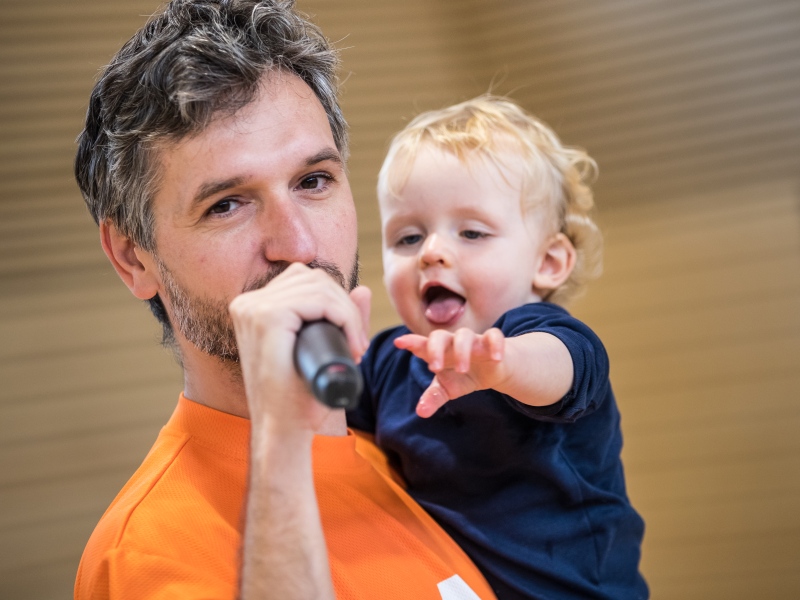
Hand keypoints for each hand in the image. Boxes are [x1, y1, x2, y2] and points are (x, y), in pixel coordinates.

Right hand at [229, 263, 370, 432]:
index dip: (336, 301)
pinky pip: (317, 299)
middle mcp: (247, 302)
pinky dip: (343, 316)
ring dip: (348, 313)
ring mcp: (253, 308)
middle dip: (345, 306)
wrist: (282, 429)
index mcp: (253, 306)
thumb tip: (363, 290)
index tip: (353, 338)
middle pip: (313, 278)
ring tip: (356, 346)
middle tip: (359, 344)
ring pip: (319, 286)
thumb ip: (342, 318)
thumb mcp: (324, 348)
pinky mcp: (266, 318)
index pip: (304, 279)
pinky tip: (351, 341)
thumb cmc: (298, 395)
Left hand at [394, 327, 506, 417]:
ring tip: (462, 370)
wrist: (493, 369)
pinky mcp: (492, 342)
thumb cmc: (464, 376)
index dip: (411, 342)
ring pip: (464, 335)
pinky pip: (494, 336)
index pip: (422, 345)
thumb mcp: (447, 389)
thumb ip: (433, 398)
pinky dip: (495, 345)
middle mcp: (452, 342)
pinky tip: (496, 358)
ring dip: (462, 351)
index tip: (398, 342)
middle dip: (435, 350)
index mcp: (438, 352)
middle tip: (434, 368)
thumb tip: (420, 412)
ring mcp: (472, 340)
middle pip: (439, 336)